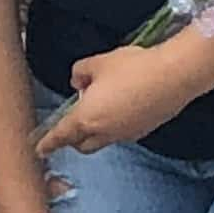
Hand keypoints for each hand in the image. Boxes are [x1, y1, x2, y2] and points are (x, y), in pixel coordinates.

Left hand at [36, 41, 213, 159]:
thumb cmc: (132, 68)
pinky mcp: (144, 131)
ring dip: (94, 132)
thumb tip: (78, 83)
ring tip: (98, 107)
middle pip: (82, 145)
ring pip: (103, 141)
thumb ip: (80, 73)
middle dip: (72, 138)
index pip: (62, 135)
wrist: (174, 76)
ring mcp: (127, 135)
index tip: (39, 150)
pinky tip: (120, 107)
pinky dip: (113, 127)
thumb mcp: (97, 62)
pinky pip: (120, 134)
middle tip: (69, 123)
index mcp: (87, 118)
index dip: (48, 143)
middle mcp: (106, 132)